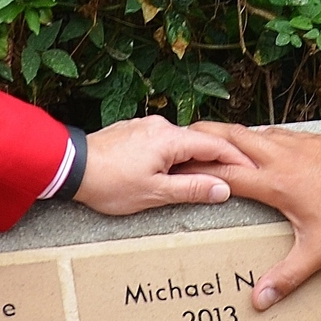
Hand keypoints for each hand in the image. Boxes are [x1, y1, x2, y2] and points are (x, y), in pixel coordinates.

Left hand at [76, 116, 246, 215]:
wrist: (68, 167)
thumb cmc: (110, 183)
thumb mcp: (155, 193)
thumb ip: (192, 190)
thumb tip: (224, 189)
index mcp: (170, 139)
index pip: (215, 145)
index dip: (237, 158)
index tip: (252, 170)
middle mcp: (160, 126)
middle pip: (198, 142)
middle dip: (217, 159)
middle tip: (234, 174)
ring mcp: (144, 127)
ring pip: (179, 142)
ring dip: (192, 159)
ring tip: (202, 178)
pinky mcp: (130, 132)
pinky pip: (161, 142)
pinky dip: (173, 155)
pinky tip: (170, 170)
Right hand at [188, 123, 320, 309]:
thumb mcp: (320, 250)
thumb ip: (287, 275)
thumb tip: (260, 300)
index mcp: (276, 181)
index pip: (223, 172)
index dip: (194, 169)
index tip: (172, 166)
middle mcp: (282, 155)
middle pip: (231, 137)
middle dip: (203, 134)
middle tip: (181, 133)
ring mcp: (300, 143)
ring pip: (256, 131)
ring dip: (232, 134)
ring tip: (214, 139)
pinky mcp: (317, 138)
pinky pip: (279, 132)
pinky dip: (261, 135)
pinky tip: (263, 143)